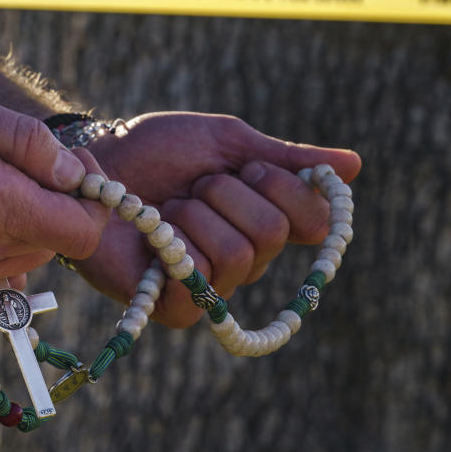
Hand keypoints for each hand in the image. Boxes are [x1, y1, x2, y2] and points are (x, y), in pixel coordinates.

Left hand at [79, 112, 360, 327]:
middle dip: (227, 193)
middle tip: (194, 186)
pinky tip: (155, 236)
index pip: (315, 220)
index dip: (283, 186)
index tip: (246, 167)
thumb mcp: (228, 143)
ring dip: (195, 215)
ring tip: (167, 209)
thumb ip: (285, 159)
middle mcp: (247, 259)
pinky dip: (176, 246)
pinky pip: (202, 283)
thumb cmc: (157, 151)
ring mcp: (213, 287)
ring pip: (239, 255)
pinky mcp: (177, 308)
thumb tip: (355, 166)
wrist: (95, 161)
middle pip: (274, 234)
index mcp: (265, 219)